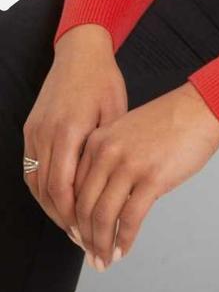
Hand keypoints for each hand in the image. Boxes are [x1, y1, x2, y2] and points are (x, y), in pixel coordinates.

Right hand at [23, 25, 125, 241]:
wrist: (80, 52)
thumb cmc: (104, 80)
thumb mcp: (116, 112)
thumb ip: (109, 148)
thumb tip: (115, 184)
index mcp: (68, 131)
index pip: (63, 187)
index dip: (74, 215)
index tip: (89, 232)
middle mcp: (45, 134)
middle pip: (47, 191)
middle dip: (64, 219)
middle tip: (83, 239)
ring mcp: (34, 132)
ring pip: (35, 183)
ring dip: (52, 207)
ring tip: (72, 226)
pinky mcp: (30, 129)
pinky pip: (31, 168)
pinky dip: (43, 189)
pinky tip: (59, 201)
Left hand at [72, 81, 218, 268]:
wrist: (202, 108)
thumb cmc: (172, 120)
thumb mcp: (128, 131)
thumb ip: (110, 157)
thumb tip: (103, 197)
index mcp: (98, 140)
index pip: (73, 189)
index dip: (74, 219)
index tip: (80, 235)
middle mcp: (107, 152)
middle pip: (84, 207)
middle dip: (86, 238)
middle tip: (91, 255)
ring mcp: (129, 165)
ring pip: (103, 217)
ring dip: (102, 244)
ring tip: (106, 259)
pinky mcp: (152, 178)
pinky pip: (130, 218)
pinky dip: (125, 239)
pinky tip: (124, 249)